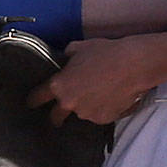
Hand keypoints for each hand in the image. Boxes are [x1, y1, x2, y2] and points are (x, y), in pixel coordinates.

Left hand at [27, 36, 154, 125]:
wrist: (134, 64)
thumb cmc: (107, 52)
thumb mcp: (81, 47)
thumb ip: (68, 55)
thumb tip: (67, 58)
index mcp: (59, 85)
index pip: (38, 97)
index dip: (33, 100)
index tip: (31, 102)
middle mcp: (69, 103)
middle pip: (55, 116)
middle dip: (56, 116)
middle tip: (61, 113)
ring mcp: (86, 113)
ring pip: (81, 113)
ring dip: (85, 106)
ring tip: (101, 93)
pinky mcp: (103, 119)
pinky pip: (99, 115)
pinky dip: (103, 109)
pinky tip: (112, 97)